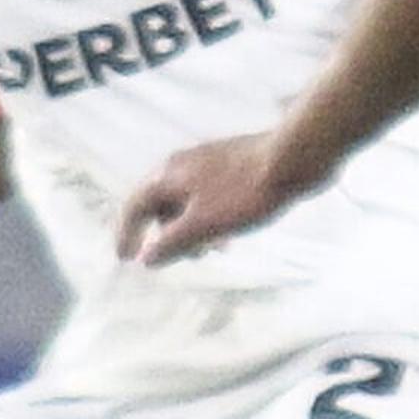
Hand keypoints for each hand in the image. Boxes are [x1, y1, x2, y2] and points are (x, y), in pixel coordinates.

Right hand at [118, 134, 292, 264]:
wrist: (292, 158)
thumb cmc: (245, 192)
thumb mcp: (204, 225)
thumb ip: (171, 243)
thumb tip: (147, 259)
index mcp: (168, 175)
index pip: (134, 207)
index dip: (127, 235)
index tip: (125, 258)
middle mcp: (182, 165)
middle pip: (160, 204)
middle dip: (166, 235)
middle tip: (183, 259)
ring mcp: (207, 163)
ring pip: (187, 202)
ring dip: (192, 229)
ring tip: (212, 251)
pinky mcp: (231, 166)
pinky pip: (209, 197)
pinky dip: (210, 218)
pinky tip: (230, 233)